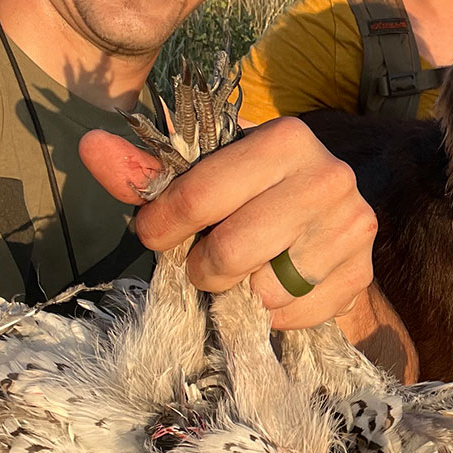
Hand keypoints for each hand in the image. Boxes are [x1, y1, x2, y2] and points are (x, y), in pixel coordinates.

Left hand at [80, 116, 376, 328]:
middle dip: (200, 267)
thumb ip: (146, 166)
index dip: (160, 224)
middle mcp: (329, 176)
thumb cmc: (250, 189)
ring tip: (240, 272)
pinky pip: (294, 316)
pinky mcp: (362, 274)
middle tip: (201, 261)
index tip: (152, 233)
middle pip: (231, 251)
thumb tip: (90, 146)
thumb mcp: (204, 170)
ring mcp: (352, 227)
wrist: (326, 216)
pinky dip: (272, 314)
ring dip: (238, 292)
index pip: (200, 193)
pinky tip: (271, 289)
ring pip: (264, 290)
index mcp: (287, 137)